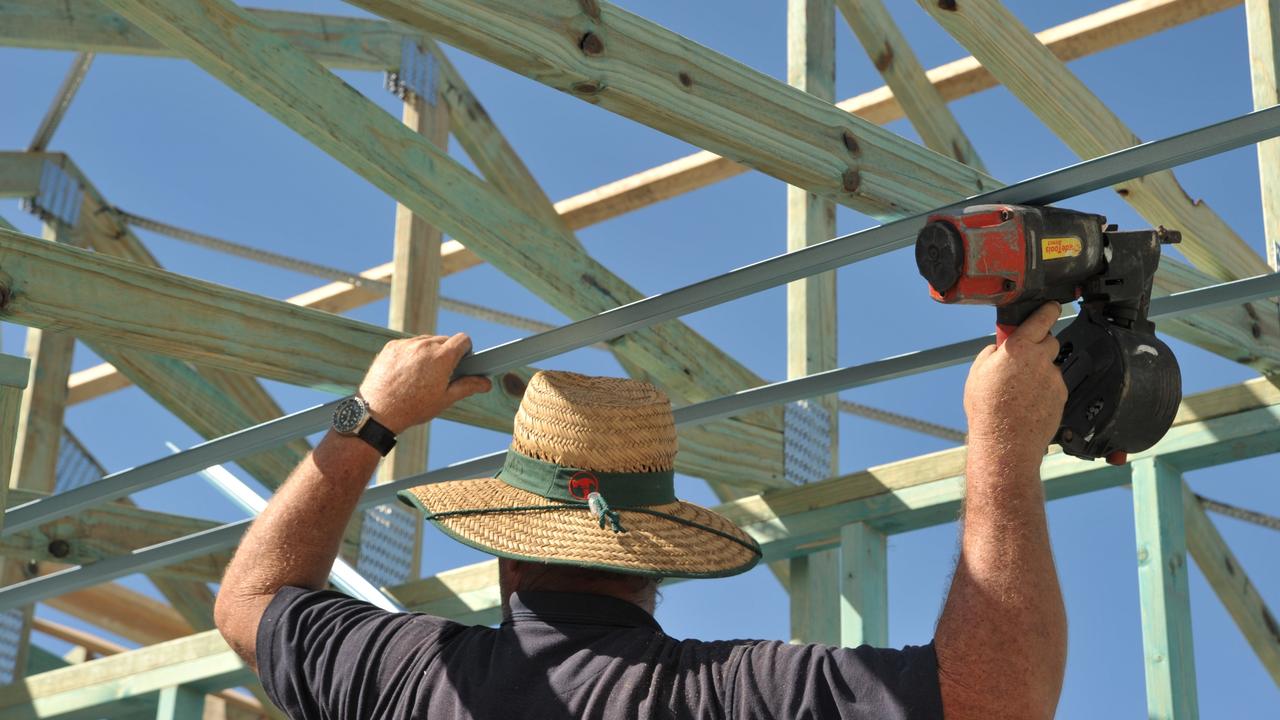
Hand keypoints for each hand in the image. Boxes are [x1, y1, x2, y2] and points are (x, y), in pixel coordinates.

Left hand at [357, 333, 492, 433]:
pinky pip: (408, 344)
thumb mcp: (445, 399)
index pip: (463, 339)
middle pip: (444, 340)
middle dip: (446, 353)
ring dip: (428, 353)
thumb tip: (486, 383)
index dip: (465, 350)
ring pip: (426, 341)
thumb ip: (468, 387)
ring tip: (421, 375)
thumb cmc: (413, 408)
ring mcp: (406, 345)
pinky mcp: (391, 346)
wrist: (378, 412)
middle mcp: (424, 345)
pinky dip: (411, 354)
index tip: (462, 361)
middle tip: (440, 374)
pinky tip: (406, 373)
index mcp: (442, 357)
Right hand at [963, 303, 1066, 465]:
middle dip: (1039, 346)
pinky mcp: (1062, 396)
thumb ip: (991, 353)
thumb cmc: (988, 409)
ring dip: (1040, 372)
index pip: (1042, 319)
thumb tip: (999, 348)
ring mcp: (1054, 379)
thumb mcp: (977, 373)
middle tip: (1023, 359)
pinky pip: (1054, 386)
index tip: (1052, 306)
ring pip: (1050, 366)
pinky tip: (1029, 403)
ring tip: (1021, 391)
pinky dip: (1045, 390)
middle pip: (1050, 341)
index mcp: (1020, 348)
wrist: (1006, 441)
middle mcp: (1041, 360)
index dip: (1048, 310)